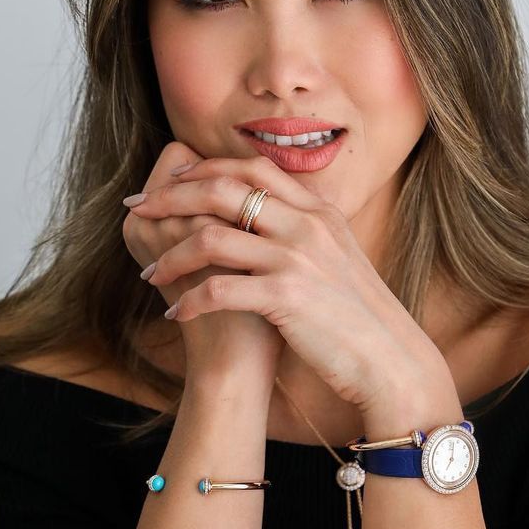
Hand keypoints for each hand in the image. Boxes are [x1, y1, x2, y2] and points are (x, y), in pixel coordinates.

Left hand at [124, 151, 448, 414]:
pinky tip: (176, 313)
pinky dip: (191, 299)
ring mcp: (297, 258)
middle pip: (223, 190)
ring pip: (213, 236)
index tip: (171, 182)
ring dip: (172, 254)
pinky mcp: (287, 296)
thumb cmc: (358, 317)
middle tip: (138, 210)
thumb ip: (304, 232)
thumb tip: (264, 220)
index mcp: (317, 212)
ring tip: (151, 273)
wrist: (390, 360)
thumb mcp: (339, 258)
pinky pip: (220, 288)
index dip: (206, 169)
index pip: (252, 168)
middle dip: (171, 197)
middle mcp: (307, 225)